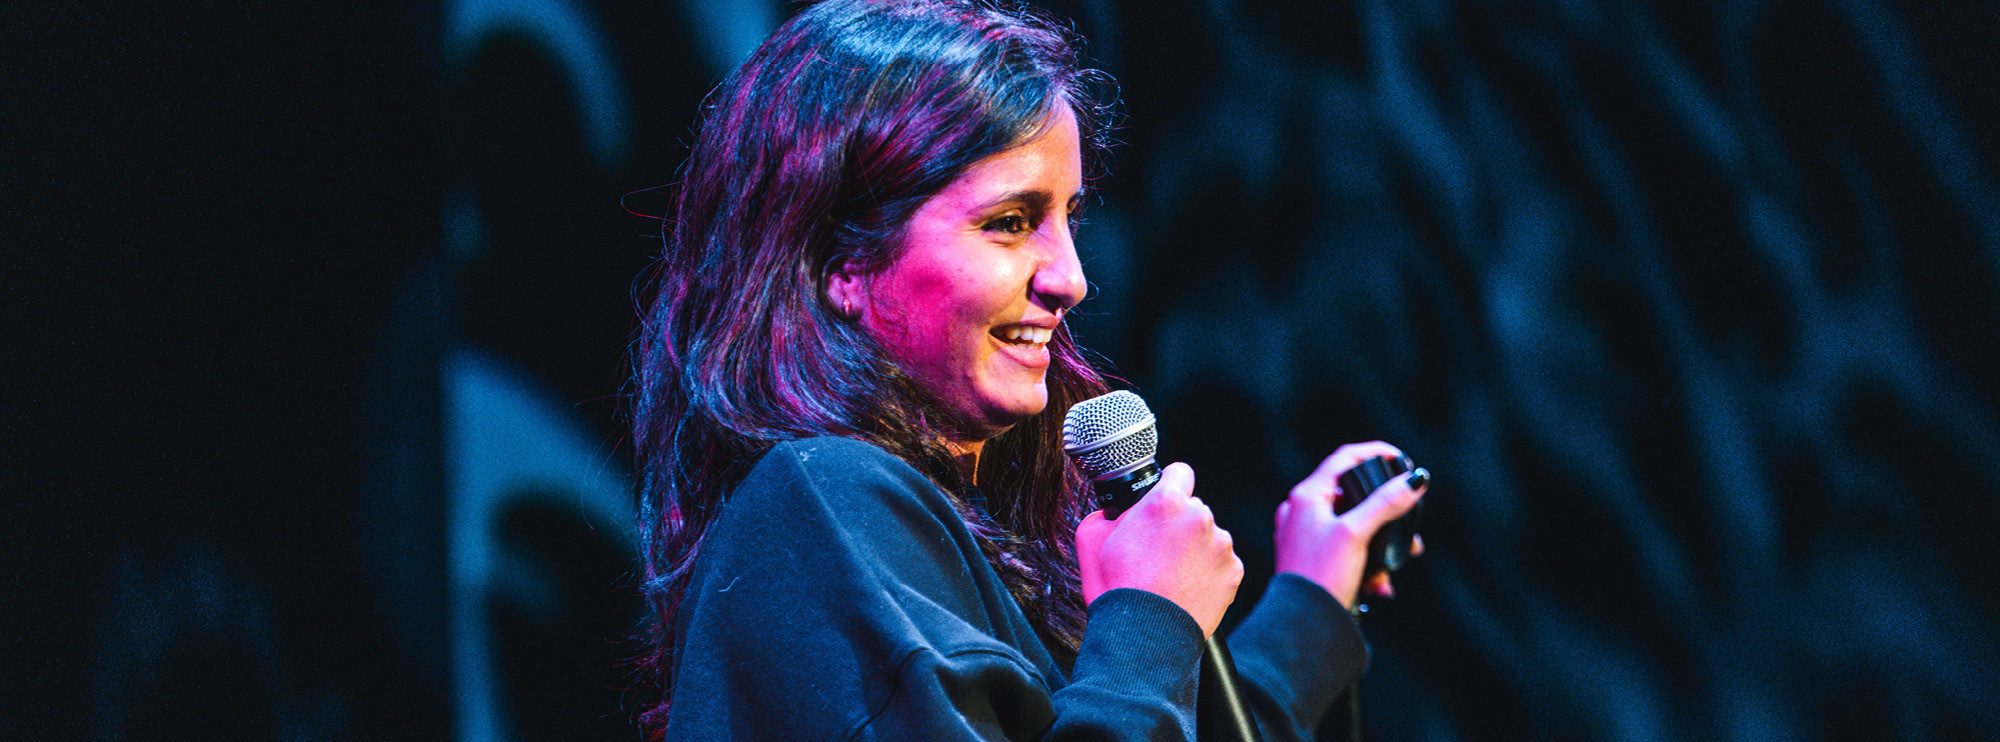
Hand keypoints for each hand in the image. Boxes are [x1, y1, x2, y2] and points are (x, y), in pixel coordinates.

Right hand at [1074, 462, 1242, 635]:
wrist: (1143, 636)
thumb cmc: (1116, 587)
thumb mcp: (1092, 537)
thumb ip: (1110, 513)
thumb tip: (1117, 511)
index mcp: (1166, 502)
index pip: (1179, 472)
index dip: (1169, 485)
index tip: (1164, 500)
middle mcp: (1199, 517)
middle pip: (1193, 509)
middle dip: (1178, 525)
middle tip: (1158, 552)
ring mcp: (1221, 545)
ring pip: (1208, 537)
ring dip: (1194, 549)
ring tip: (1172, 576)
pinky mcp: (1233, 571)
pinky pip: (1221, 563)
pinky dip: (1208, 572)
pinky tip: (1187, 587)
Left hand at [1274, 442, 1429, 609]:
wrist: (1301, 625)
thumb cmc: (1320, 575)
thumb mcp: (1356, 534)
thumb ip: (1386, 504)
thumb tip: (1414, 481)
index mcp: (1307, 497)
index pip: (1345, 458)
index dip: (1376, 452)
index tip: (1402, 459)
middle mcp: (1302, 511)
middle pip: (1353, 495)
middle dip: (1386, 511)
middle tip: (1409, 523)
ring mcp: (1306, 536)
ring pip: (1354, 526)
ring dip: (1381, 542)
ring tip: (1400, 560)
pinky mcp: (1312, 560)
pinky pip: (1347, 551)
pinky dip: (1366, 563)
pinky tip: (1379, 585)